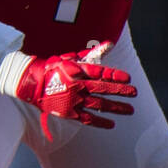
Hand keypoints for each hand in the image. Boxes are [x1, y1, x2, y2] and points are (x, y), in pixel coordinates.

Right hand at [14, 41, 136, 139]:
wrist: (32, 83)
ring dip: (116, 108)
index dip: (115, 75)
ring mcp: (73, 100)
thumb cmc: (55, 67)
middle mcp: (77, 85)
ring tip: (130, 110)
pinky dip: (100, 122)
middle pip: (103, 89)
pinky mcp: (69, 112)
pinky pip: (87, 118)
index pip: (100, 72)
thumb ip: (93, 53)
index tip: (128, 78)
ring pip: (99, 104)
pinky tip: (112, 124)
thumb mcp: (73, 58)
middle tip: (134, 93)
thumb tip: (110, 44)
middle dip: (120, 92)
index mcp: (77, 70)